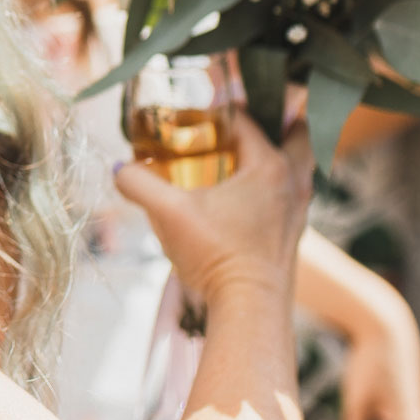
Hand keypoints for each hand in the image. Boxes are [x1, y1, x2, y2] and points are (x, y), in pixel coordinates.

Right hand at [115, 113, 312, 304]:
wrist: (249, 309)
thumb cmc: (216, 255)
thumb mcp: (167, 212)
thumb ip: (138, 183)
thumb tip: (119, 169)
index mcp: (269, 167)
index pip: (249, 121)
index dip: (222, 111)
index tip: (199, 112)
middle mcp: (292, 183)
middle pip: (299, 135)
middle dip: (276, 121)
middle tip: (243, 124)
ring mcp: (297, 211)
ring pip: (300, 166)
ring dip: (279, 154)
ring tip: (243, 157)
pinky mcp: (292, 235)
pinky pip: (291, 195)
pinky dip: (275, 185)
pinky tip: (245, 197)